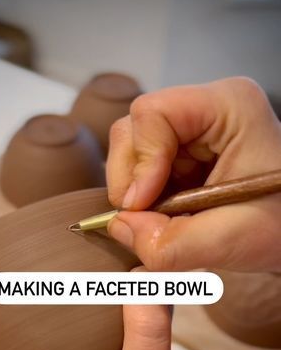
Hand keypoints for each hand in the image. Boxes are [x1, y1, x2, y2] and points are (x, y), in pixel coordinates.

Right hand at [107, 77, 280, 271]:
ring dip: (137, 196)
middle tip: (147, 220)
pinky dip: (144, 203)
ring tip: (164, 222)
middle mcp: (204, 110)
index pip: (152, 113)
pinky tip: (169, 218)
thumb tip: (119, 228)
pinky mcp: (180, 156)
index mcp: (228, 106)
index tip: (143, 204)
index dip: (140, 161)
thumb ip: (170, 244)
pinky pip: (140, 175)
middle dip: (131, 182)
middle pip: (133, 132)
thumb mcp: (230, 240)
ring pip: (130, 155)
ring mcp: (189, 133)